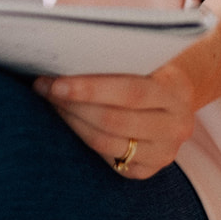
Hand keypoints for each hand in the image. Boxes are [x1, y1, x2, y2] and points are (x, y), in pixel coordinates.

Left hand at [34, 63, 196, 180]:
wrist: (176, 99)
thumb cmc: (149, 68)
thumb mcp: (145, 57)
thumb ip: (116, 54)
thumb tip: (64, 48)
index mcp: (176, 91)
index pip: (129, 92)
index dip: (89, 89)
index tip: (55, 81)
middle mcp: (176, 126)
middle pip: (114, 120)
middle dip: (73, 105)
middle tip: (44, 88)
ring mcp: (164, 153)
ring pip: (107, 142)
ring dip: (71, 122)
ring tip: (49, 102)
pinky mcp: (148, 171)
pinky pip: (108, 158)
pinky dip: (82, 139)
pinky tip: (67, 121)